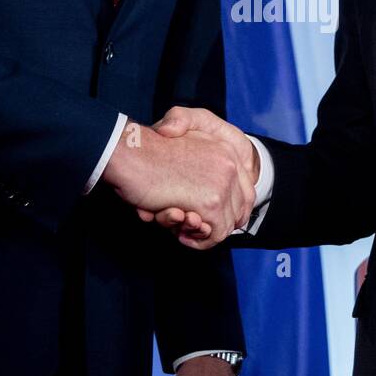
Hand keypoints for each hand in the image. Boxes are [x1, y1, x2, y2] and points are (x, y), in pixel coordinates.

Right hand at [135, 107, 259, 247]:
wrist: (130, 151)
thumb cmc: (147, 148)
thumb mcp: (181, 134)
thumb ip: (202, 157)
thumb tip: (212, 191)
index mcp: (226, 148)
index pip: (245, 189)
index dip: (229, 208)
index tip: (208, 217)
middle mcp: (231, 164)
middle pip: (238, 209)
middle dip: (212, 222)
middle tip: (184, 219)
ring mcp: (223, 184)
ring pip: (225, 225)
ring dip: (200, 232)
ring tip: (175, 219)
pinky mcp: (210, 203)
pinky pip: (213, 235)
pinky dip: (196, 240)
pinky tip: (176, 224)